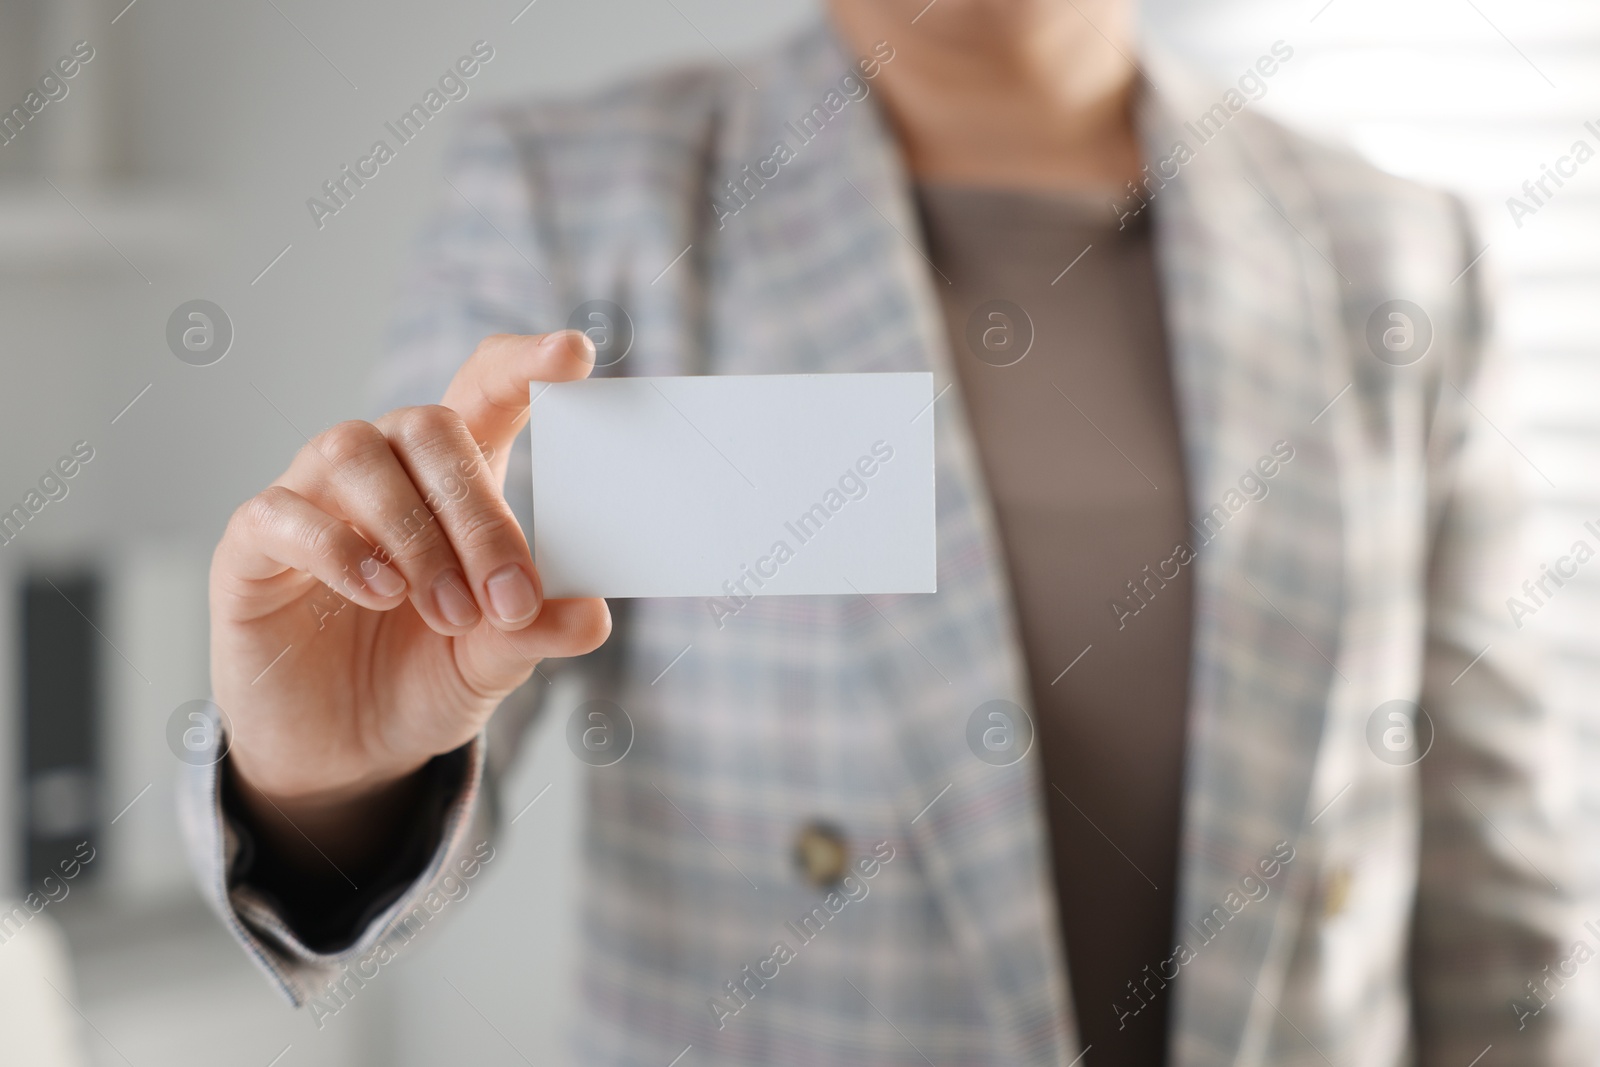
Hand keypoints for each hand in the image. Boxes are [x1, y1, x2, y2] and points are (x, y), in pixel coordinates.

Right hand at [210, 332, 610, 863]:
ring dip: (415, 535)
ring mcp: (312, 499)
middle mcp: (383, 470)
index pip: (485, 391)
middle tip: (509, 597)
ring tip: (448, 614)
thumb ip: (535, 631)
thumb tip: (591, 615)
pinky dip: (340, 549)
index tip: (575, 353)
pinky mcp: (253, 544)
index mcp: (453, 479)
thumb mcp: (493, 661)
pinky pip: (284, 512)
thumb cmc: (424, 678)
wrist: (346, 752)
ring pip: (355, 453)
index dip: (525, 365)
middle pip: (427, 427)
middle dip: (479, 512)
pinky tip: (380, 593)